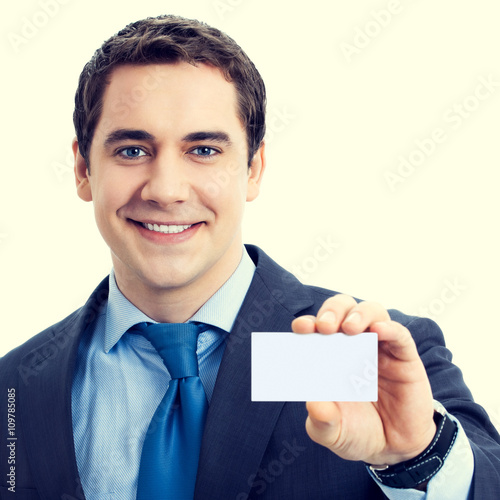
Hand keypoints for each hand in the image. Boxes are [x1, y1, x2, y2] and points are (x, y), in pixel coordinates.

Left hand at [291, 294, 436, 465]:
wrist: (394, 450)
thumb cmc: (357, 431)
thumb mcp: (333, 432)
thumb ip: (321, 420)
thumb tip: (313, 403)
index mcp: (329, 355)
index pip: (316, 327)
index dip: (308, 323)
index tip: (300, 328)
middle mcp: (354, 345)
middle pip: (343, 309)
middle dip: (332, 311)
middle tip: (324, 327)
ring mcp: (380, 348)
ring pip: (372, 312)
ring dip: (359, 314)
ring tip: (349, 329)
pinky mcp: (405, 357)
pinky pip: (400, 334)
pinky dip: (389, 328)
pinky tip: (379, 331)